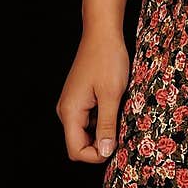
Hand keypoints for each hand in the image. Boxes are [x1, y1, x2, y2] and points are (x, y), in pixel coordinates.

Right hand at [56, 25, 130, 162]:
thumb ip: (107, 125)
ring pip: (85, 131)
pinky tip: (115, 106)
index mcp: (70, 112)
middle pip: (79, 143)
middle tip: (121, 131)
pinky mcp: (80, 98)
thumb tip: (105, 152)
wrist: (102, 33)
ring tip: (119, 114)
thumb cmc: (107, 59)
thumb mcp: (111, 94)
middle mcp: (66, 110)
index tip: (117, 145)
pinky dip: (102, 119)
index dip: (96, 155)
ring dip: (102, 130)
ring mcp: (72, 103)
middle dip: (100, 144)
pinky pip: (89, 119)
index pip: (76, 150)